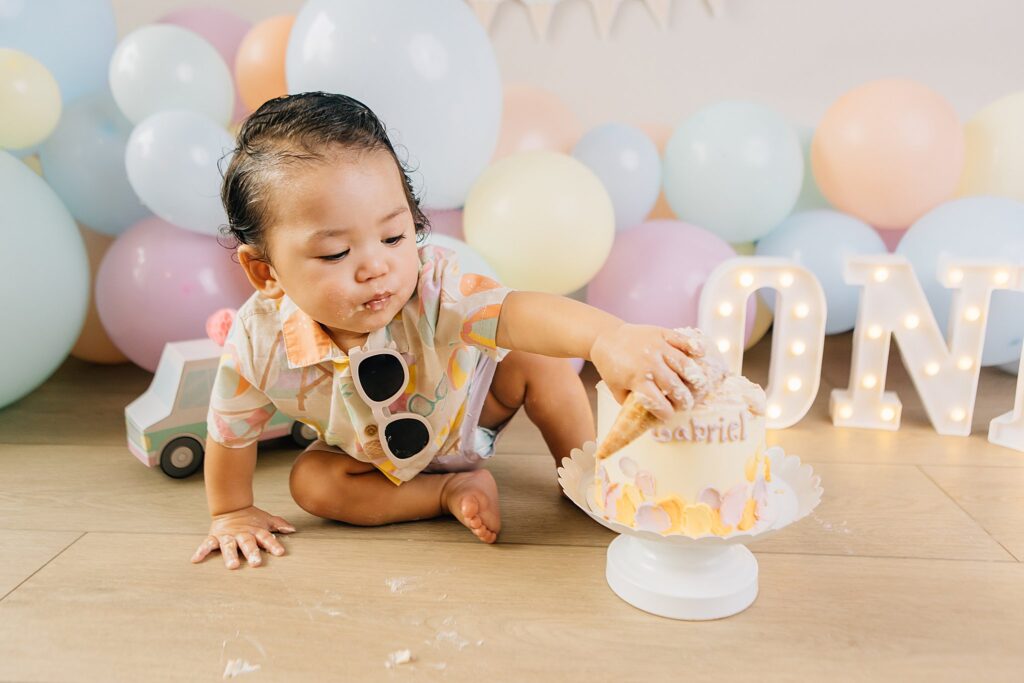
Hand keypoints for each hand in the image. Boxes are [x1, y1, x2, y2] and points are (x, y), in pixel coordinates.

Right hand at [191, 506, 295, 569]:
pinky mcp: (214, 537)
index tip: (280, 553)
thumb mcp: (266, 520)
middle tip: (255, 563)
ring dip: (230, 555)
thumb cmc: (251, 518)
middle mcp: (242, 534)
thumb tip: (293, 530)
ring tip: (232, 566)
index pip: (266, 537)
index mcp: (255, 530)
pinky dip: (201, 551)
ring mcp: (228, 536)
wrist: (231, 507)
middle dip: (252, 552)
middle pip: (248, 543)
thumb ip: (279, 524)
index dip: (273, 544)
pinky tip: (196, 559)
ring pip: (229, 545)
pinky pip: (207, 544)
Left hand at [590, 324, 707, 420]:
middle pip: (675, 386)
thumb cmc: (611, 366)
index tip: (670, 416)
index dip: (667, 413)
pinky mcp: (662, 333)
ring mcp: (657, 346)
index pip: (658, 402)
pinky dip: (694, 347)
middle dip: (683, 400)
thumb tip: (649, 418)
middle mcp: (649, 362)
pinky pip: (683, 340)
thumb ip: (631, 403)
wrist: (606, 337)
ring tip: (699, 387)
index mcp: (636, 379)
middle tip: (686, 404)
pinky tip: (701, 355)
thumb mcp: (615, 389)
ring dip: (695, 379)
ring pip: (684, 364)